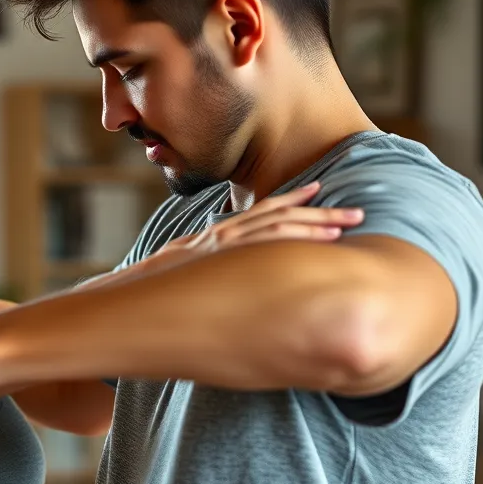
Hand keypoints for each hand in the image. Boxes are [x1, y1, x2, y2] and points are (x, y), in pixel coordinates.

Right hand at [134, 182, 361, 276]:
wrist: (126, 292)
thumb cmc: (153, 287)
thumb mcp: (182, 269)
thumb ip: (207, 265)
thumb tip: (225, 273)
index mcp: (216, 234)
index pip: (262, 212)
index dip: (294, 200)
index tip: (320, 191)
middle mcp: (223, 234)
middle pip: (280, 217)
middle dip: (320, 213)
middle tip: (357, 213)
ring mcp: (222, 248)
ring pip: (277, 229)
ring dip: (315, 226)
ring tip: (347, 227)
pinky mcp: (221, 261)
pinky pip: (262, 249)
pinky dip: (292, 242)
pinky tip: (315, 247)